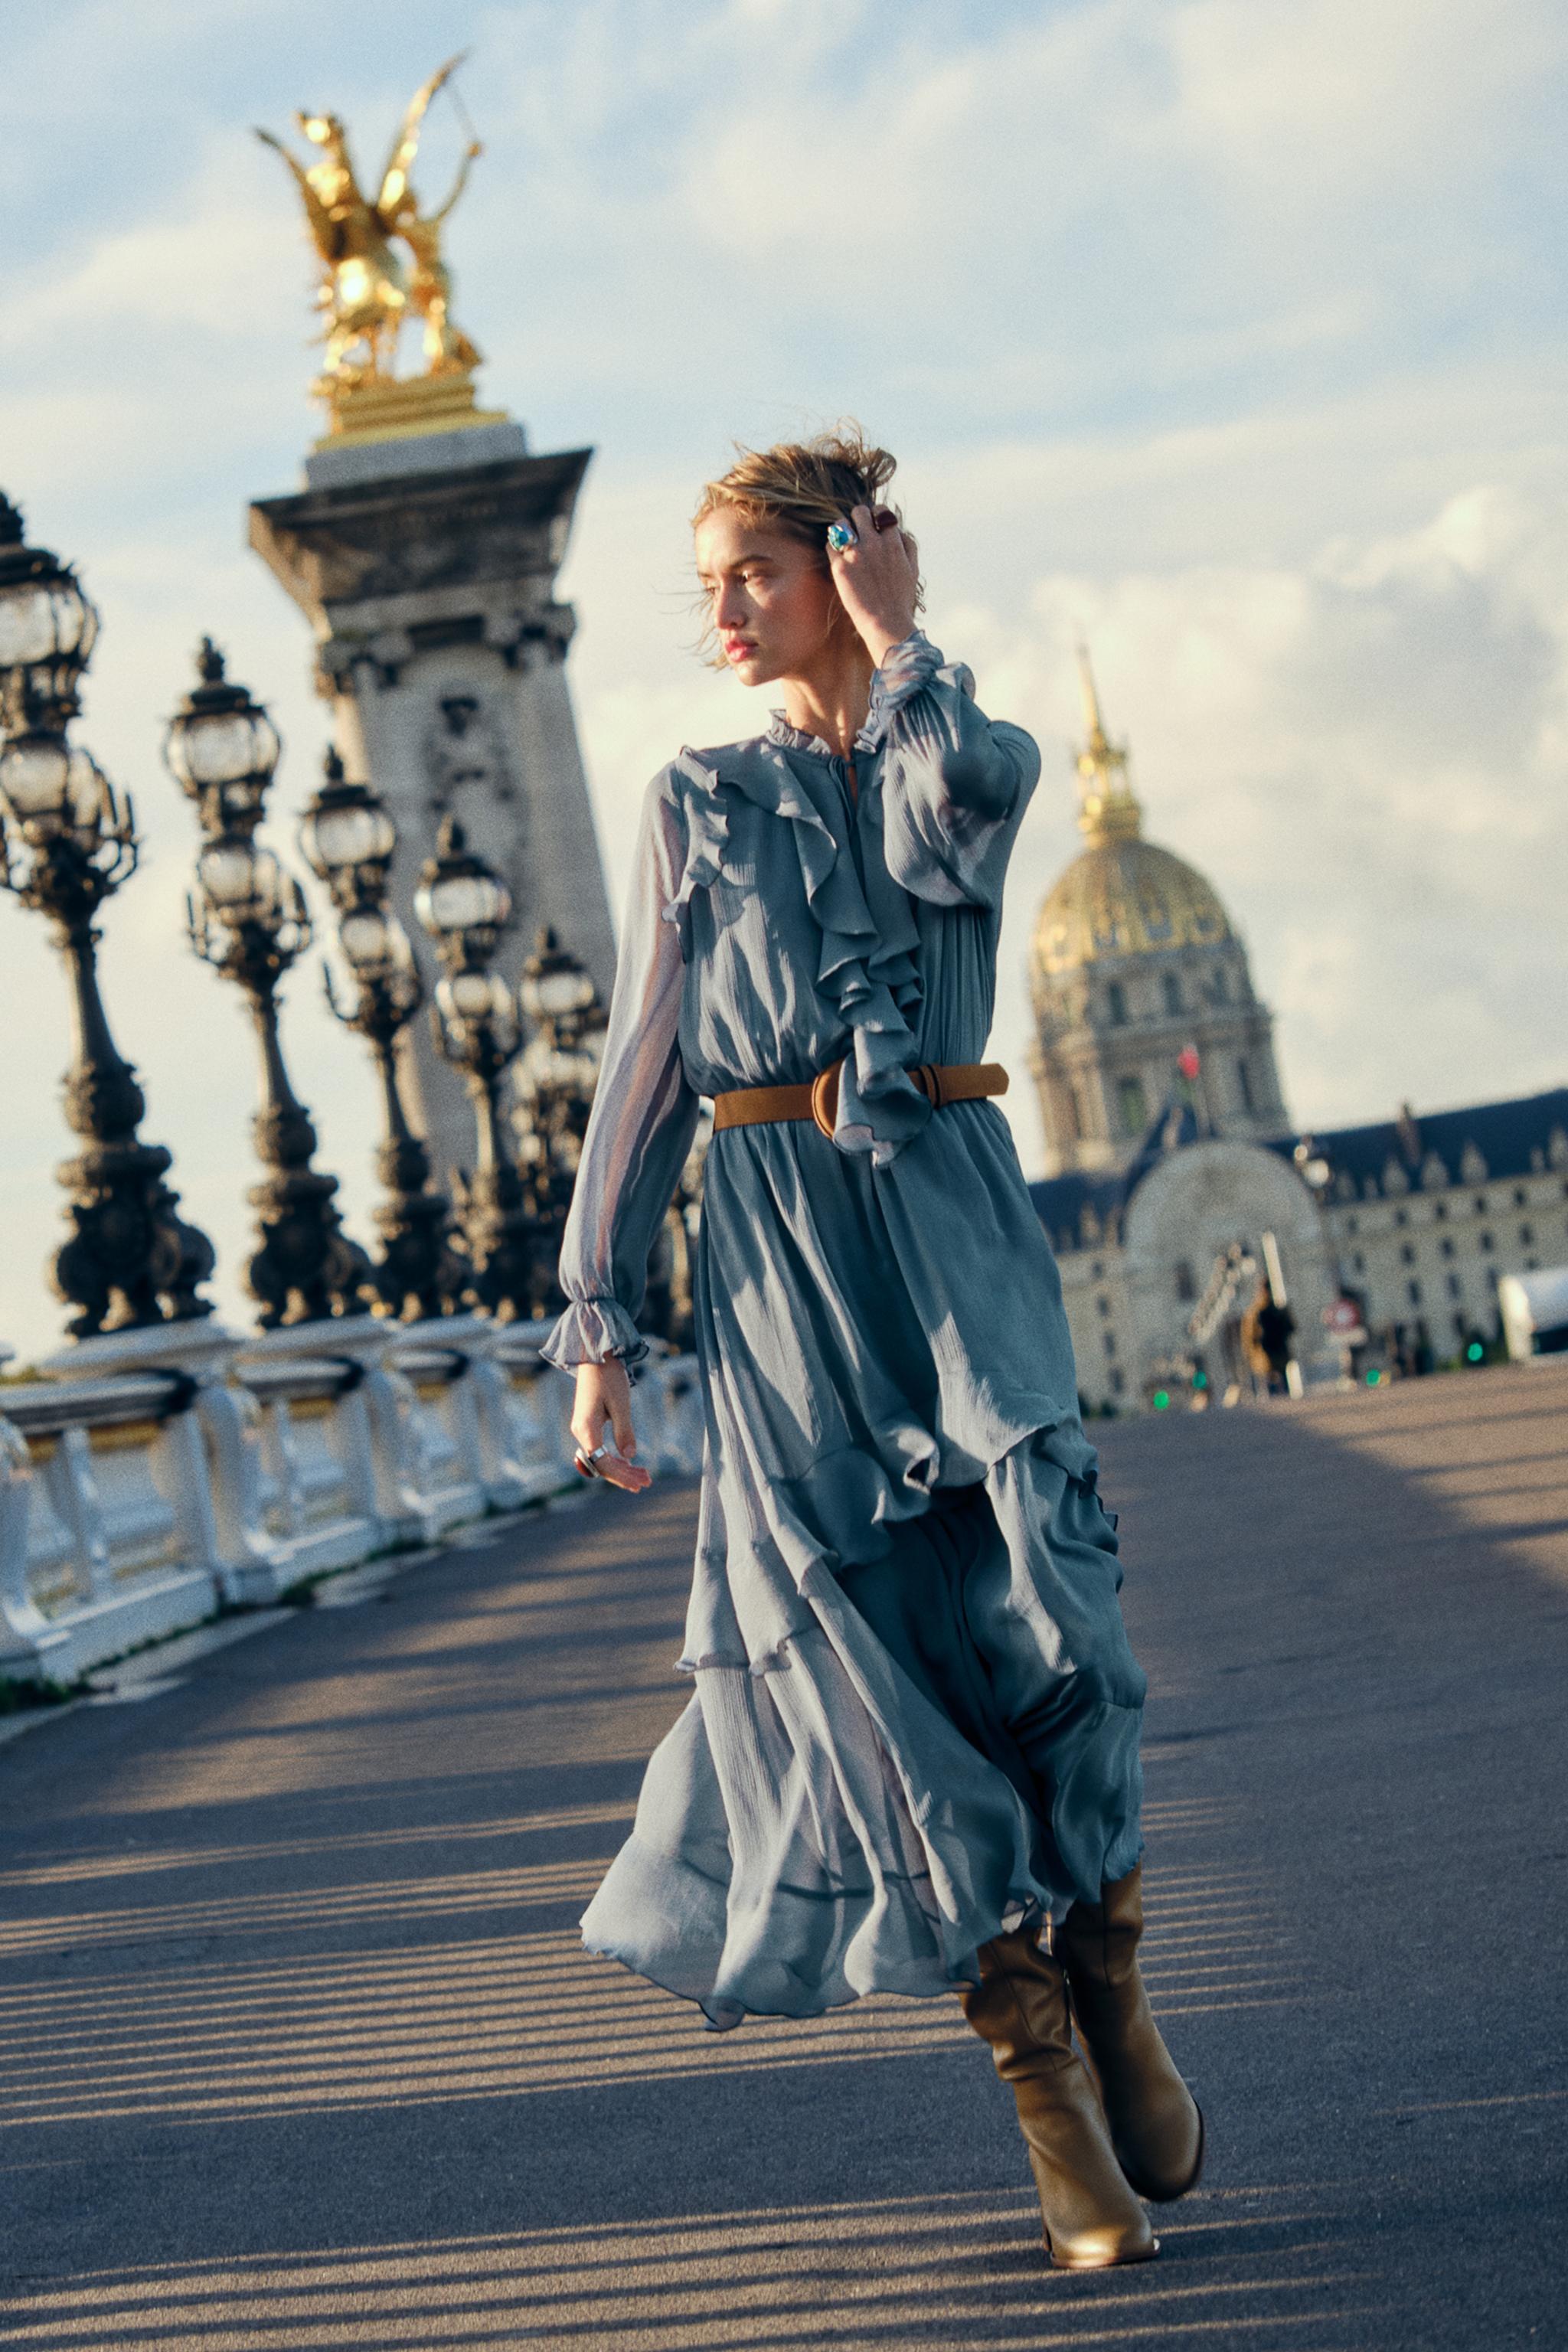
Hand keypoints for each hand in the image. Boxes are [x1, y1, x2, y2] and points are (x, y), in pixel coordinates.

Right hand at [570, 1358, 651, 1493]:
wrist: (595, 1355)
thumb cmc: (608, 1376)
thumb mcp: (621, 1405)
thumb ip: (624, 1432)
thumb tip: (629, 1457)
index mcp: (586, 1429)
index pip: (603, 1462)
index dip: (622, 1475)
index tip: (640, 1483)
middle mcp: (580, 1432)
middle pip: (601, 1463)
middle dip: (623, 1475)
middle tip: (646, 1482)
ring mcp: (582, 1428)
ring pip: (601, 1456)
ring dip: (621, 1467)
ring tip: (642, 1474)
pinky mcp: (587, 1423)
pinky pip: (599, 1447)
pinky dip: (614, 1456)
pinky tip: (628, 1462)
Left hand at [827, 503, 918, 667]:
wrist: (887, 624)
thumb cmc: (900, 600)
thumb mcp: (913, 569)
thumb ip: (907, 545)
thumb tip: (897, 530)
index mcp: (893, 542)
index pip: (881, 511)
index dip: (876, 515)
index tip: (873, 523)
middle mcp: (874, 544)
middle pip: (860, 511)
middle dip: (858, 519)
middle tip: (857, 531)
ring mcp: (856, 554)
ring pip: (841, 524)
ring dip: (842, 530)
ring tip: (844, 542)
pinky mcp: (840, 568)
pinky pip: (830, 545)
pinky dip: (833, 548)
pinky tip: (838, 558)